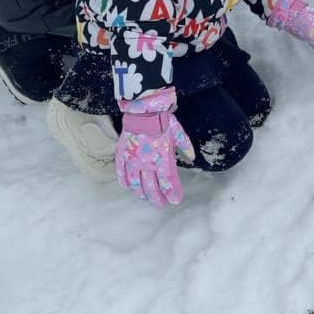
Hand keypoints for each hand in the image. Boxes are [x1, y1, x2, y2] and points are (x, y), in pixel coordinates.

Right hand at [116, 87, 194, 207]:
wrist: (142, 109)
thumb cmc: (162, 120)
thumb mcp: (178, 132)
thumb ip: (185, 146)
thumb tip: (192, 158)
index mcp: (162, 159)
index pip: (168, 183)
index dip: (172, 194)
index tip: (175, 200)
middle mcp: (147, 163)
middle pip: (151, 188)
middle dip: (157, 198)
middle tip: (161, 204)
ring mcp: (133, 160)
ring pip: (136, 184)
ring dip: (142, 194)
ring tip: (146, 198)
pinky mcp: (122, 155)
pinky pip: (121, 173)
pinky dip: (124, 182)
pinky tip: (128, 187)